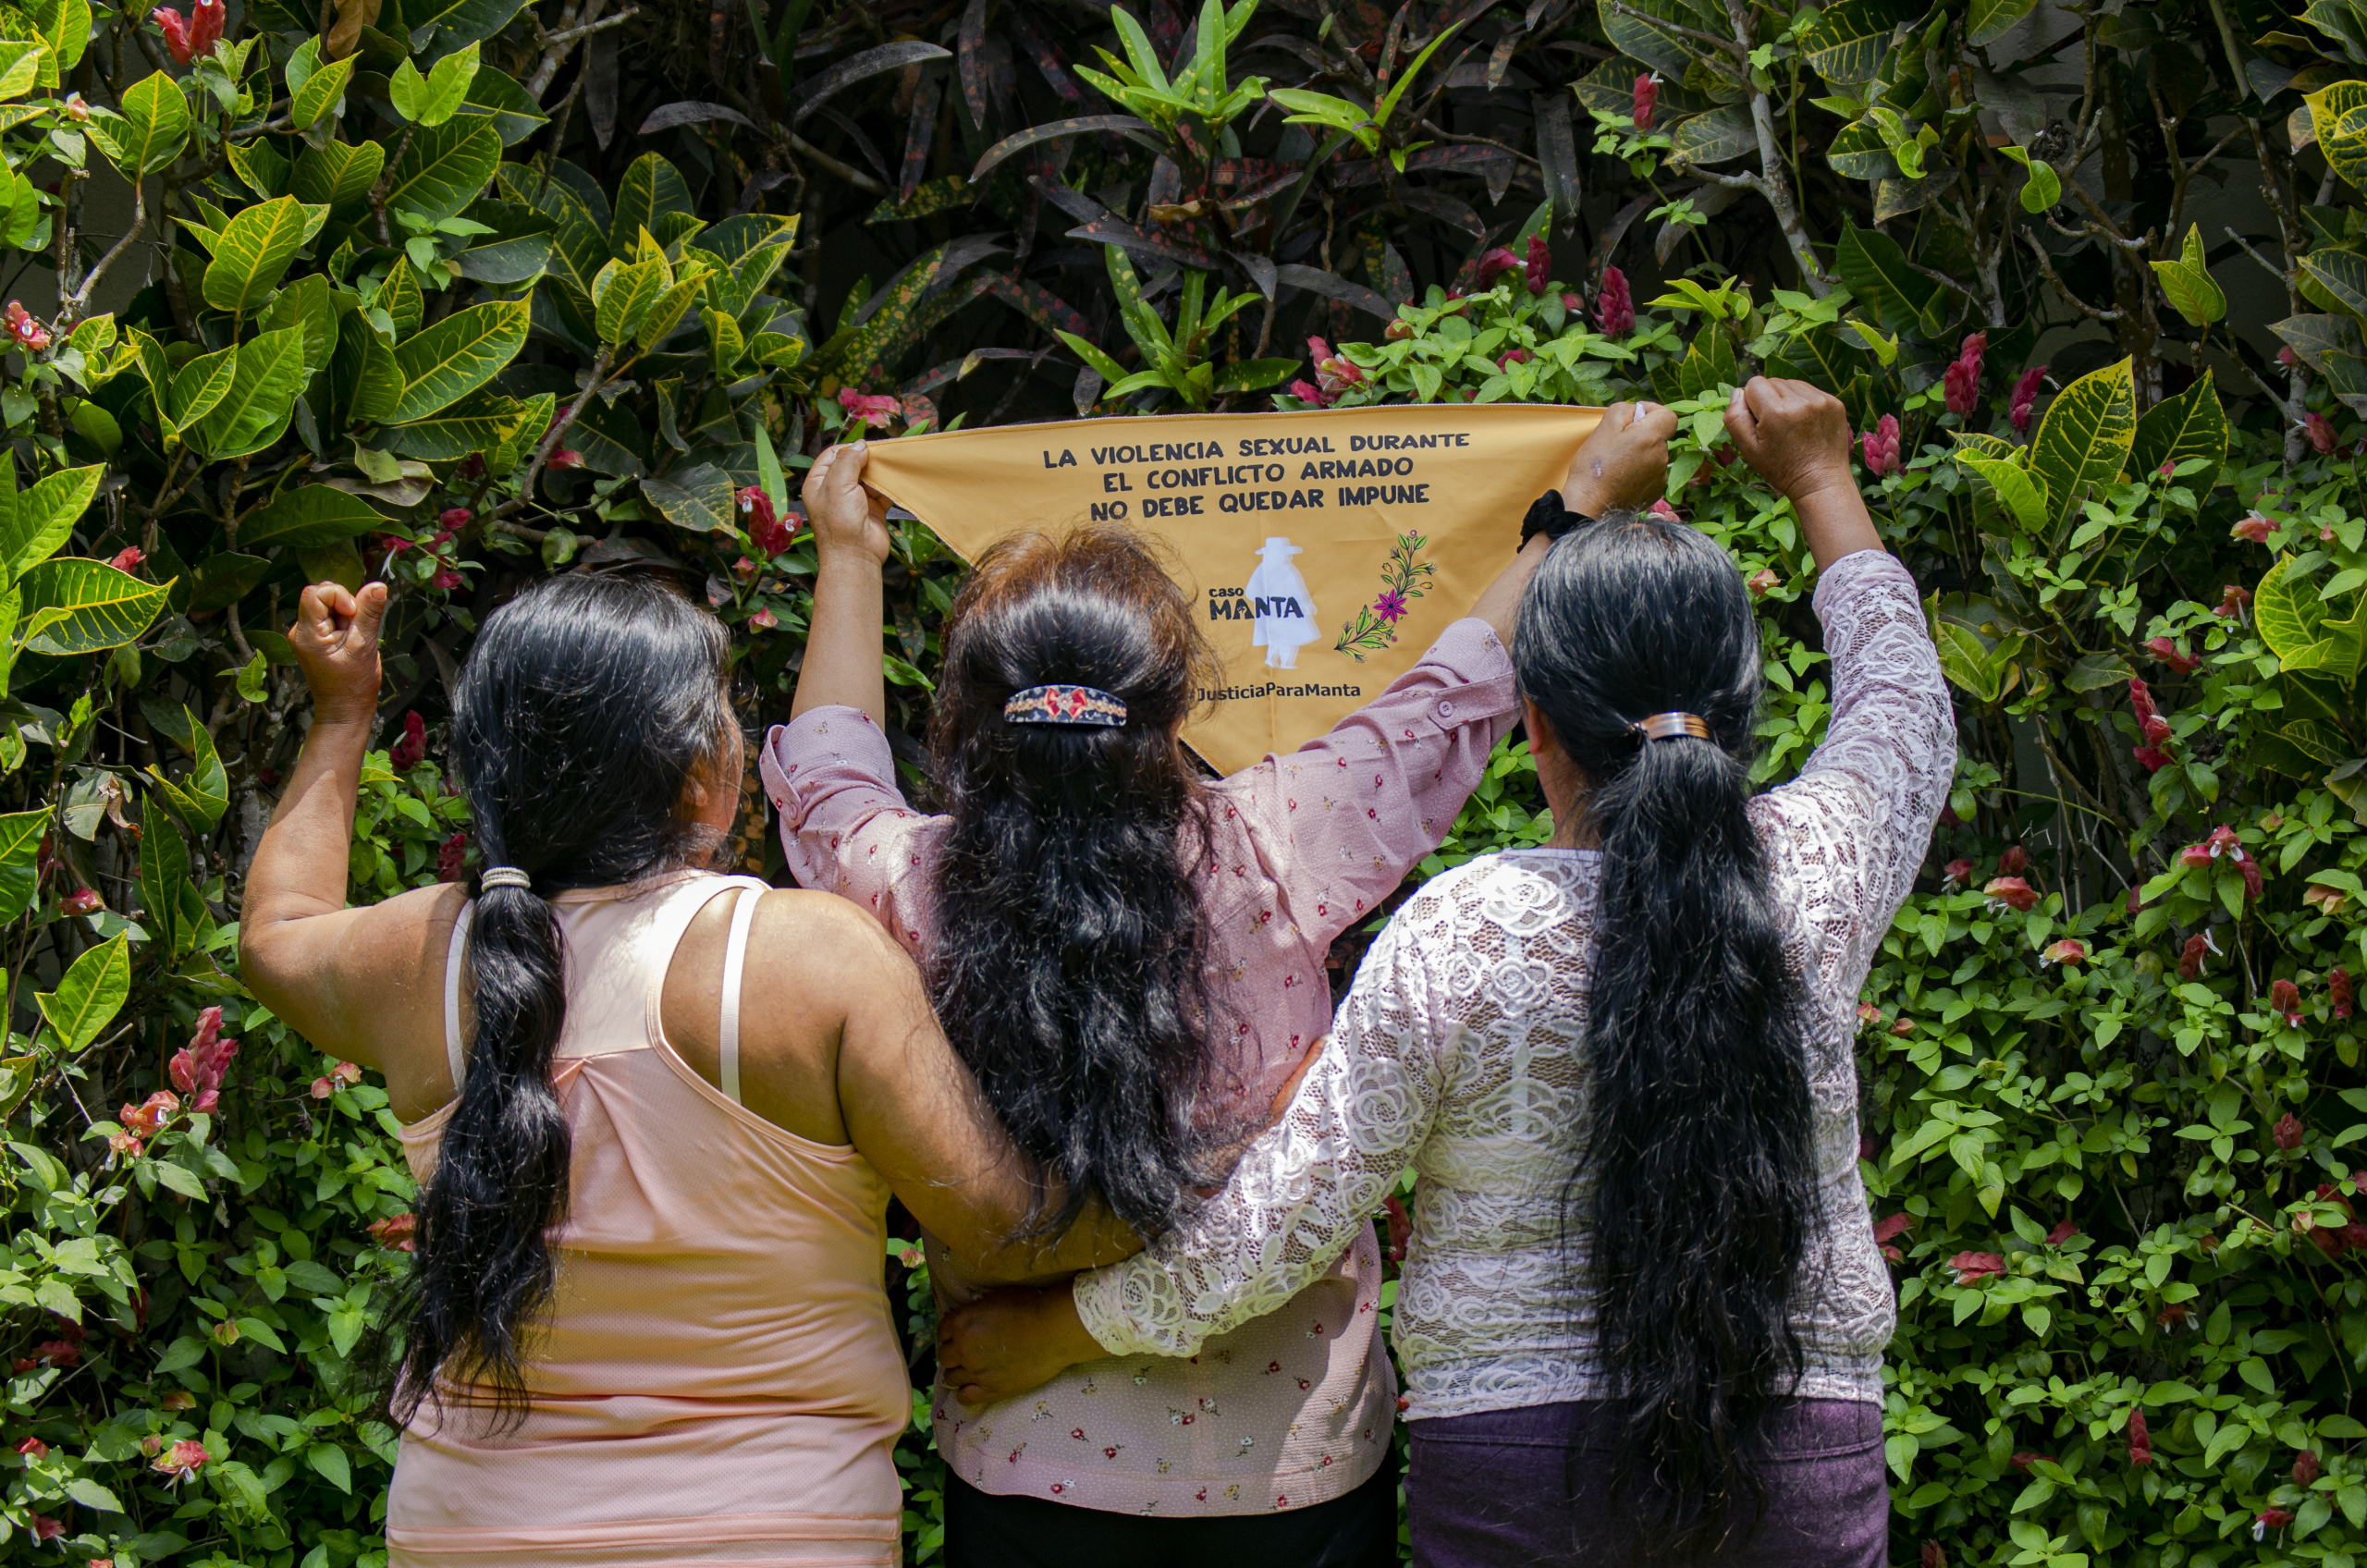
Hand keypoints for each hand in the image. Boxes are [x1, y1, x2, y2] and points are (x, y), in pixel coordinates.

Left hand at [288, 581, 386, 725]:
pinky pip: (328, 617)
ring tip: (352, 639)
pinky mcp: (313, 639)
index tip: (353, 616)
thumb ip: (369, 613)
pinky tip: (349, 642)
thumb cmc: (354, 685)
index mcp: (307, 634)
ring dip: (346, 615)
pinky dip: (343, 623)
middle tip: (355, 631)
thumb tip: (378, 586)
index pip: (316, 593)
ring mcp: (305, 635)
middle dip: (344, 605)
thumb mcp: (365, 646)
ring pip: (326, 605)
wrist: (345, 710)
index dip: (339, 596)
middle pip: (321, 595)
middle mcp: (299, 631)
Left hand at [802, 442, 890, 566]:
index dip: (848, 449)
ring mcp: (854, 500)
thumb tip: (860, 446)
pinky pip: (881, 491)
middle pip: (852, 464)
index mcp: (818, 483)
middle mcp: (835, 490)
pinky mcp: (872, 509)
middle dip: (866, 459)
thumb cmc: (840, 523)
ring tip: (891, 465)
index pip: (831, 455)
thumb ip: (848, 461)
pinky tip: (896, 480)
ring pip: (868, 477)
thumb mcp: (838, 484)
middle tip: (881, 454)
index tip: (864, 447)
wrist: (856, 557)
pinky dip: (889, 485)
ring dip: (879, 472)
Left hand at [937, 1284, 1104, 1407]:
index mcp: (962, 1322)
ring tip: (971, 1370)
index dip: (950, 1333)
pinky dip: (966, 1392)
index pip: (942, 1331)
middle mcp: (963, 1348)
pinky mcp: (990, 1390)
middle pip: (944, 1356)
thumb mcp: (996, 1297)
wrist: (1053, 1331)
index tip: (959, 1334)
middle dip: (953, 1353)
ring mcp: (975, 1371)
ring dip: (958, 1373)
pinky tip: (974, 1387)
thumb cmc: (1030, 1307)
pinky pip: (964, 1397)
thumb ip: (975, 1310)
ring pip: (950, 1378)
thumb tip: (968, 1318)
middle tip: (967, 1352)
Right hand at [1563, 400, 1678, 516]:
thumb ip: (1623, 410)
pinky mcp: (1655, 492)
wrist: (1590, 506)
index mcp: (1651, 437)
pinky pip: (1651, 473)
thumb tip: (1636, 411)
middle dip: (1641, 434)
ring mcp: (1660, 477)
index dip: (1652, 411)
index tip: (1635, 416)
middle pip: (1658, 436)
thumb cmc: (1594, 466)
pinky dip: (1640, 472)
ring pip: (1654, 455)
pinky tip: (1621, 478)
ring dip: (1640, 454)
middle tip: (1617, 443)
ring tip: (1617, 464)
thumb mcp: (1604, 428)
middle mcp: (1662, 457)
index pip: (1668, 415)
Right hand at [1723, 376, 1854, 505]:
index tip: (1760, 423)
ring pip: (1791, 384)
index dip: (1752, 402)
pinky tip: (1805, 424)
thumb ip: (1735, 418)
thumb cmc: (1781, 468)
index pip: (1754, 383)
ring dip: (1787, 399)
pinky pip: (1810, 391)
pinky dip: (1804, 402)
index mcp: (1776, 412)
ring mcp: (1821, 400)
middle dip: (1769, 400)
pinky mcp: (1835, 402)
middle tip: (1776, 427)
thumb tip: (1739, 392)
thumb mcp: (1748, 450)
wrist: (1821, 482)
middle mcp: (1800, 401)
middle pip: (1773, 381)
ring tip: (1791, 425)